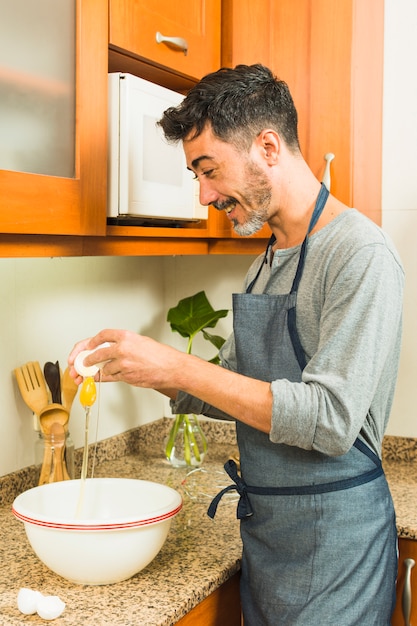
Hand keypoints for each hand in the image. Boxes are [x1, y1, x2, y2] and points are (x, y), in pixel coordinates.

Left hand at [68, 329, 183, 389]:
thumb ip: (125, 344)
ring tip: (104, 371)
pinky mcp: (126, 377)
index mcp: (126, 337)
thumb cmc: (161, 355)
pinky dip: (109, 378)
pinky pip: (112, 378)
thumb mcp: (141, 342)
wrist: (172, 368)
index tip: (88, 346)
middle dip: (88, 360)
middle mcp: (123, 349)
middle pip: (97, 354)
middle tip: (84, 362)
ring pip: (104, 369)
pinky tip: (108, 377)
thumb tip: (111, 348)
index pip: (103, 335)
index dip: (92, 341)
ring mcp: (123, 364)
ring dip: (102, 371)